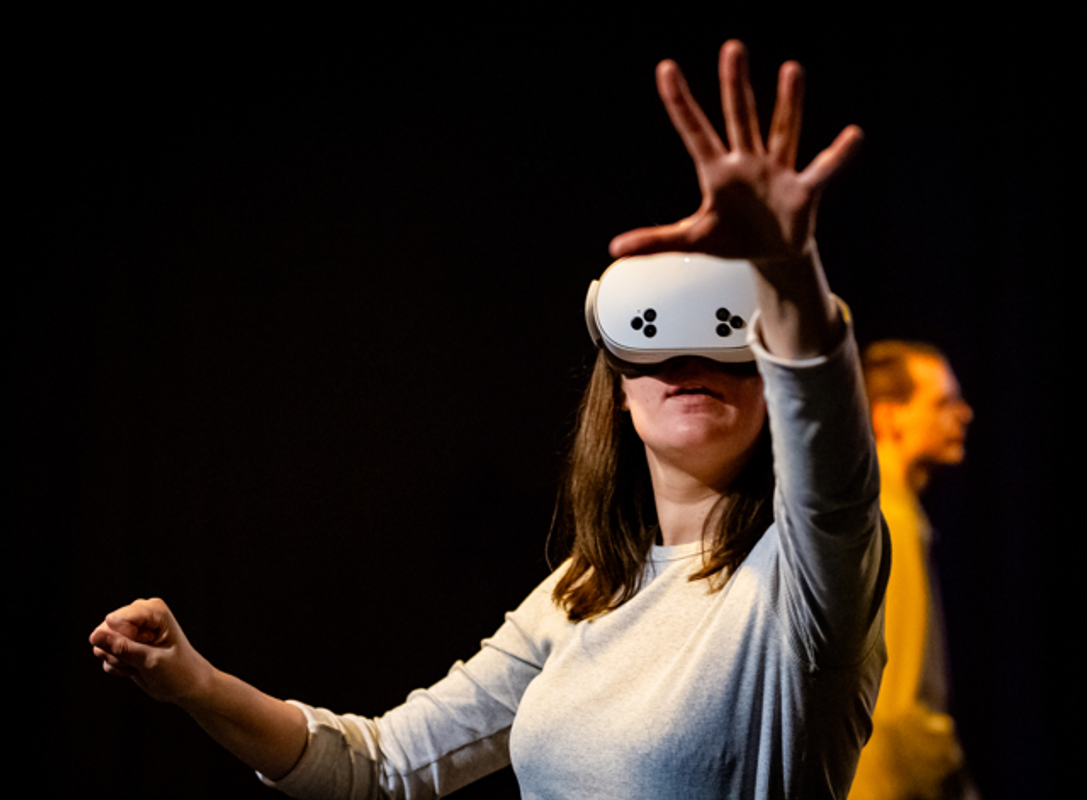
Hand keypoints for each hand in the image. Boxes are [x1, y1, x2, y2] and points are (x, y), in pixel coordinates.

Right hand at [90, 597, 213, 705]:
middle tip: (142, 660)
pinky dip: (118, 667)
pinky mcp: (122, 643)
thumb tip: (95, 636)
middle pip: (105, 630)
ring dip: (117, 660)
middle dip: (118, 652)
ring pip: (101, 644)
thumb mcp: (150, 660)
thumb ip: (122, 648)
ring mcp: (128, 629)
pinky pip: (104, 654)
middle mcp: (138, 614)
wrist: (185, 686)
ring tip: (140, 664)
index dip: (124, 640)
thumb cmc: (178, 671)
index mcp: (152, 609)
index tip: (145, 648)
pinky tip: (136, 668)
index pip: (115, 619)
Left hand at [609, 40, 861, 268]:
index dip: (680, 103)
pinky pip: (822, 170)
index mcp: (716, 173)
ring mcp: (776, 172)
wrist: (772, 254)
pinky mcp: (803, 191)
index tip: (666, 69)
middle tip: (731, 49)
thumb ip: (654, 241)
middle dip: (734, 86)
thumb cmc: (731, 238)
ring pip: (781, 131)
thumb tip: (614, 248)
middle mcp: (747, 163)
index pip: (694, 132)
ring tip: (791, 70)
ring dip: (787, 103)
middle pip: (739, 118)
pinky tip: (852, 136)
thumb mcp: (691, 241)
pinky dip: (838, 155)